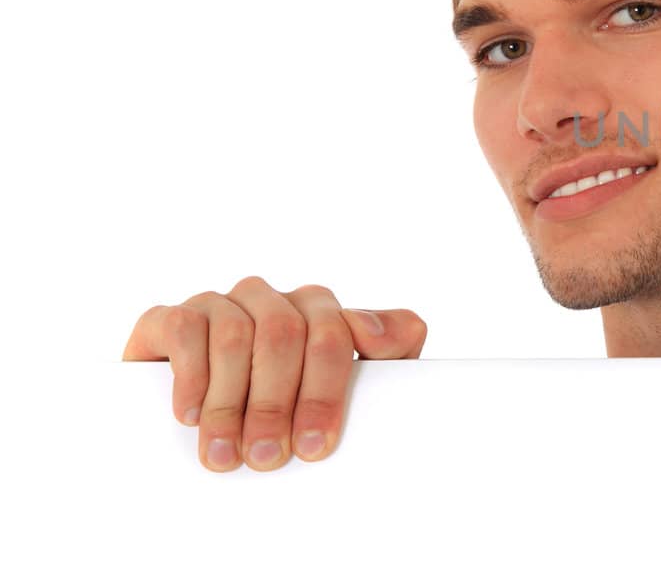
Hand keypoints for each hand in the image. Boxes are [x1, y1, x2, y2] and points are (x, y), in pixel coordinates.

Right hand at [122, 276, 427, 471]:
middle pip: (282, 335)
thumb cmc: (291, 402)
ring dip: (229, 404)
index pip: (332, 334)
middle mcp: (269, 299)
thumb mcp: (354, 378)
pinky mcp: (172, 316)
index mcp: (316, 309)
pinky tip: (189, 415)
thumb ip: (391, 345)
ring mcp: (221, 304)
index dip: (325, 392)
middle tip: (268, 458)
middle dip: (276, 404)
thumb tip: (372, 334)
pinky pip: (185, 329)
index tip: (316, 447)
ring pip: (234, 336)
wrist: (199, 413)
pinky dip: (190, 376)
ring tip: (226, 455)